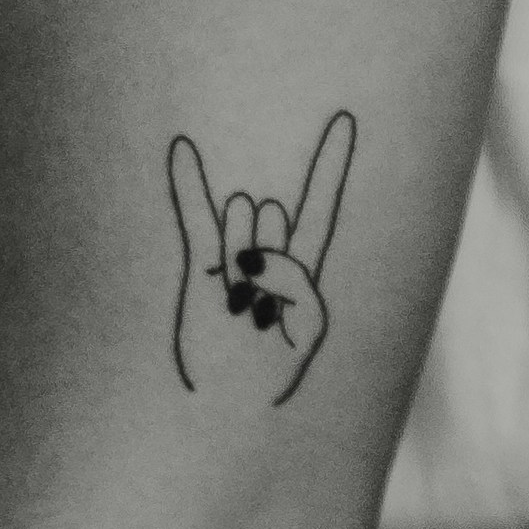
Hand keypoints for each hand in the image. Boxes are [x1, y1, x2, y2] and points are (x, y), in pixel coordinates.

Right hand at [166, 113, 354, 400]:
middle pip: (278, 223)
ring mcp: (232, 259)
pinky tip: (182, 147)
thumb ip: (292, 281)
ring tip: (239, 307)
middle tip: (263, 313)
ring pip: (243, 220)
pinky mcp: (201, 270)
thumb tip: (251, 254)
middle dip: (273, 267)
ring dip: (242, 266)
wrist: (227, 408)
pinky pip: (195, 218)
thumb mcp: (308, 328)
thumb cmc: (275, 373)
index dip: (332, 164)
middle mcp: (269, 253)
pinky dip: (189, 183)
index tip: (346, 119)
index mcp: (305, 267)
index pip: (320, 205)